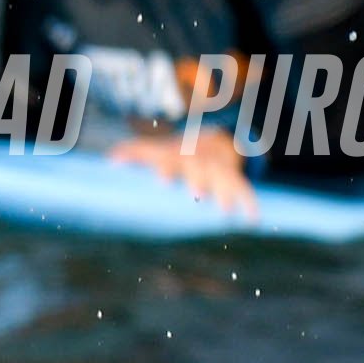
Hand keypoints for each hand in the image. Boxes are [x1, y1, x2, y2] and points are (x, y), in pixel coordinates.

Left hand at [114, 125, 256, 214]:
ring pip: (224, 179)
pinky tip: (253, 221)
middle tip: (196, 195)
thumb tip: (109, 162)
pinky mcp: (235, 179)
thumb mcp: (156, 150)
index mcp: (177, 155)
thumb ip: (134, 153)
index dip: (167, 169)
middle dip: (198, 181)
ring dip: (226, 193)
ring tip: (225, 211)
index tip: (163, 182)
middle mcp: (199, 161)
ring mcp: (219, 169)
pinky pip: (246, 190)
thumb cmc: (174, 155)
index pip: (171, 161)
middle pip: (200, 169)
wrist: (212, 141)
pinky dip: (250, 204)